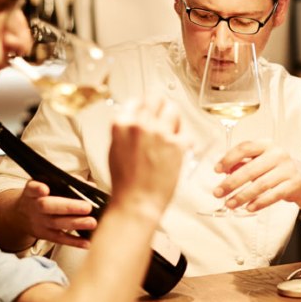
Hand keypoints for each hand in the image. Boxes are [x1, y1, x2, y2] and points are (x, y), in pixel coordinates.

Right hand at [13, 179, 96, 248]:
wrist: (21, 215)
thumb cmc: (41, 196)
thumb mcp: (47, 185)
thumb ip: (68, 182)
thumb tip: (90, 186)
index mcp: (33, 191)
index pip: (32, 188)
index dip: (37, 189)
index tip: (45, 189)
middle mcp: (34, 206)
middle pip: (48, 206)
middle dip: (69, 207)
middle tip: (87, 207)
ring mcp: (38, 222)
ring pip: (56, 223)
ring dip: (76, 224)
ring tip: (92, 222)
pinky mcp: (44, 235)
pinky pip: (59, 239)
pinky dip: (74, 241)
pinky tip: (86, 241)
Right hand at [109, 97, 186, 211]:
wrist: (137, 202)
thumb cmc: (125, 183)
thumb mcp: (116, 149)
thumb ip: (126, 131)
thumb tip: (136, 121)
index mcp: (122, 124)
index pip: (137, 101)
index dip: (145, 105)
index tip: (150, 108)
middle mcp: (141, 125)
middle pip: (156, 99)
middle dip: (161, 106)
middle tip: (164, 114)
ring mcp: (160, 133)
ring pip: (173, 110)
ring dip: (174, 120)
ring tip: (171, 133)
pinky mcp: (177, 144)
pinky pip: (185, 134)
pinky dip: (183, 142)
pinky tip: (176, 151)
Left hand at [213, 139, 300, 211]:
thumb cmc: (272, 168)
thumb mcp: (258, 161)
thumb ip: (241, 163)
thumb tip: (224, 170)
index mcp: (265, 144)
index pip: (245, 148)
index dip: (228, 159)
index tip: (216, 170)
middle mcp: (277, 154)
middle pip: (250, 169)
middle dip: (231, 183)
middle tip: (217, 193)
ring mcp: (287, 169)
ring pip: (261, 184)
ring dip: (243, 196)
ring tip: (230, 204)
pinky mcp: (293, 184)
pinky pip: (274, 195)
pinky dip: (260, 203)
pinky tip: (249, 208)